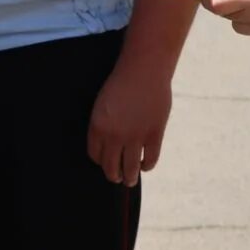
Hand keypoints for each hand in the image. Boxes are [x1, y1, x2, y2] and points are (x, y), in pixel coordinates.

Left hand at [86, 62, 171, 186]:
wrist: (144, 70)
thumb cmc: (122, 83)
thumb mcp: (103, 104)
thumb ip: (105, 126)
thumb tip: (110, 146)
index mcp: (97, 126)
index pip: (95, 155)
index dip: (100, 161)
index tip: (105, 162)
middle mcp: (114, 135)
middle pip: (110, 167)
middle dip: (113, 175)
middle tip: (116, 177)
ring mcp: (135, 137)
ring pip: (130, 170)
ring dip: (129, 178)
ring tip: (130, 179)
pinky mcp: (154, 135)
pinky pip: (150, 160)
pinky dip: (147, 166)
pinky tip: (145, 165)